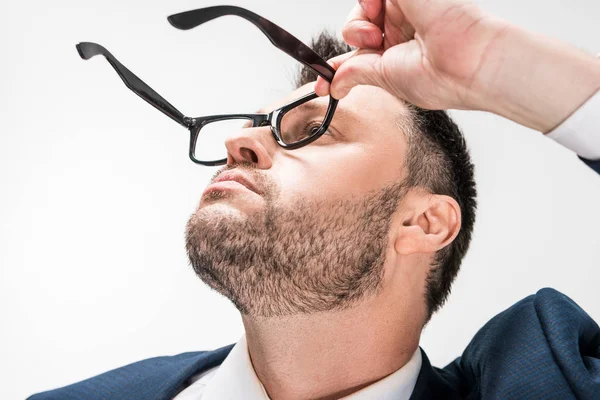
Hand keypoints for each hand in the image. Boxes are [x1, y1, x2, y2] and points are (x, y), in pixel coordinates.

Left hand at [316, 0, 599, 132]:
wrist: (467, 61)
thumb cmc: (440, 77)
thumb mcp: (387, 79)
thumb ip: (356, 73)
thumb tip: (333, 85)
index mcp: (400, 53)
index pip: (361, 52)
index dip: (339, 64)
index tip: (320, 82)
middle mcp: (403, 28)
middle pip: (360, 26)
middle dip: (354, 37)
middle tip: (367, 44)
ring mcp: (406, 7)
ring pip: (364, 7)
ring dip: (360, 20)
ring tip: (377, 31)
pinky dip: (367, 4)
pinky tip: (375, 11)